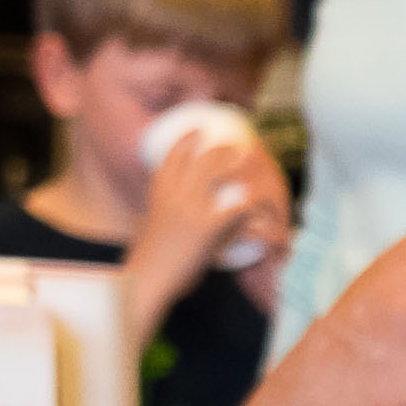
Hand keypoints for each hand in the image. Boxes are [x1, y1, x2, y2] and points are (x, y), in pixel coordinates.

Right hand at [131, 129, 291, 302]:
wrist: (146, 277)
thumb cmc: (151, 255)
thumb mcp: (156, 222)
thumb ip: (171, 208)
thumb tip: (188, 204)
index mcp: (158, 190)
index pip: (173, 154)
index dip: (188, 138)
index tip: (199, 128)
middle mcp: (173, 193)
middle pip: (201, 157)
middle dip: (221, 147)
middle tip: (238, 144)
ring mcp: (190, 207)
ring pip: (218, 171)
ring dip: (237, 163)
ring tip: (251, 159)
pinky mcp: (206, 227)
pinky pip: (236, 205)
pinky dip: (250, 201)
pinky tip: (259, 201)